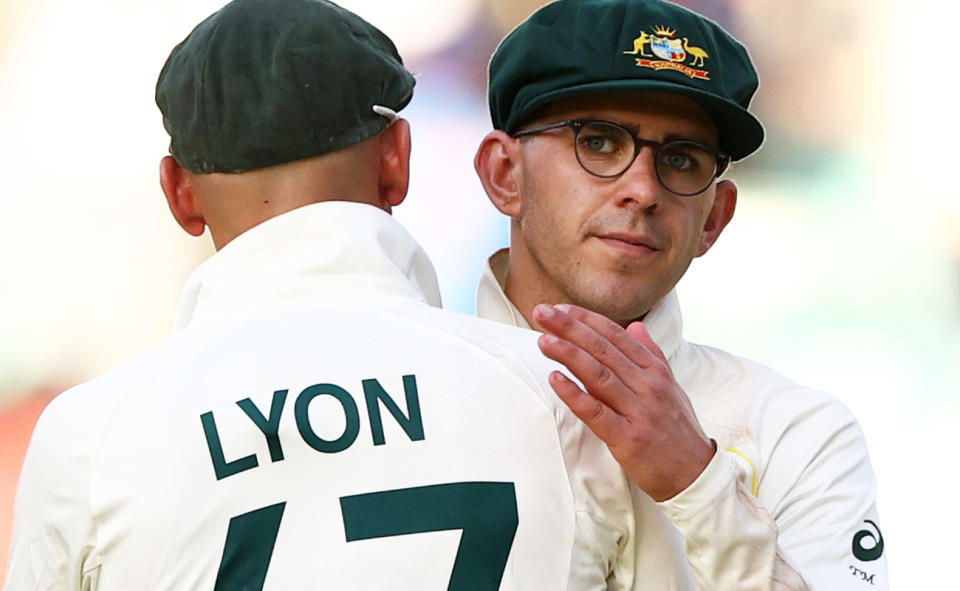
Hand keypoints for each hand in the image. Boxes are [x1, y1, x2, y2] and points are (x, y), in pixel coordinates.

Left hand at [533, 303, 715, 501]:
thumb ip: (652, 354)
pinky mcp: (628, 438)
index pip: (616, 336)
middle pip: (603, 349)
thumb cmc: (678, 430)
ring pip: (598, 375)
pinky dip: (575, 394)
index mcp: (656, 370)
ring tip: (543, 340)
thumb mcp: (671, 386)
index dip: (587, 319)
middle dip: (570, 328)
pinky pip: (596, 412)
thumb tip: (637, 326)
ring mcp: (639, 411)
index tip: (561, 308)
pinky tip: (555, 379)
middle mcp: (648, 386)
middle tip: (542, 312)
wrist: (696, 475)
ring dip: (568, 354)